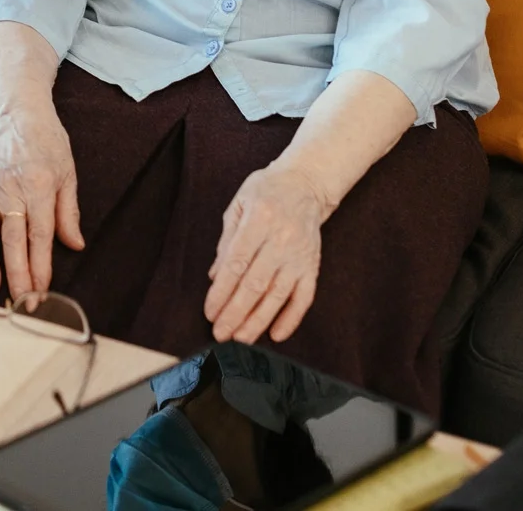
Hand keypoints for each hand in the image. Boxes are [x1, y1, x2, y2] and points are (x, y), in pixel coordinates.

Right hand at [0, 98, 83, 298]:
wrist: (20, 118)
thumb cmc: (48, 145)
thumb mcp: (68, 175)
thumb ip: (69, 213)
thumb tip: (74, 245)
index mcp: (39, 188)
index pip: (39, 235)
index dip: (40, 265)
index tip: (41, 289)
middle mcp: (11, 192)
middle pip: (12, 240)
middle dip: (16, 273)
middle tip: (21, 301)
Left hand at [204, 163, 331, 344]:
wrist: (306, 183)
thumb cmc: (266, 191)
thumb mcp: (239, 204)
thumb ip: (226, 240)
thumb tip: (214, 276)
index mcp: (259, 220)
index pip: (237, 263)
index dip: (222, 291)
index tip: (210, 311)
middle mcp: (282, 240)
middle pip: (256, 284)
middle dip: (236, 312)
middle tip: (220, 333)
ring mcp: (300, 255)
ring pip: (278, 295)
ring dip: (258, 320)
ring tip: (241, 339)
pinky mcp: (313, 265)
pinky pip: (304, 297)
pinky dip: (292, 318)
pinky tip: (276, 334)